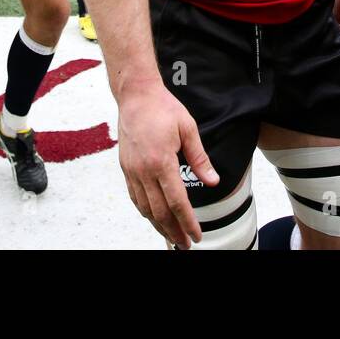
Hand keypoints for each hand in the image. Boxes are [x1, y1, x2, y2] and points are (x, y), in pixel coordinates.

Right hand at [117, 82, 218, 249]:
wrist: (135, 95)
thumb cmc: (163, 108)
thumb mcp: (188, 129)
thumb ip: (200, 159)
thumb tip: (213, 182)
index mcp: (162, 162)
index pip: (177, 202)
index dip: (188, 222)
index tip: (196, 236)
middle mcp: (144, 170)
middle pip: (159, 211)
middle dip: (173, 231)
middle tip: (185, 244)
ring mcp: (132, 170)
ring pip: (144, 208)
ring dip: (158, 226)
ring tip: (171, 237)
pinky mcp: (125, 167)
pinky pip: (134, 197)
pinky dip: (145, 211)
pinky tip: (153, 218)